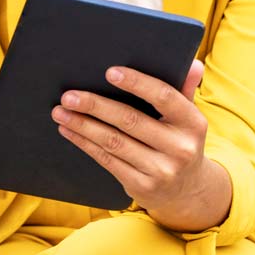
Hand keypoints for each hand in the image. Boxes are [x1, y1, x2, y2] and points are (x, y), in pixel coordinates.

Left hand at [52, 59, 231, 231]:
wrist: (187, 190)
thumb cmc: (180, 141)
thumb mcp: (188, 117)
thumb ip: (185, 89)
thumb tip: (193, 64)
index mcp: (193, 123)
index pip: (164, 97)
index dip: (137, 83)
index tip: (110, 72)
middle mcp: (180, 148)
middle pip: (131, 120)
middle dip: (96, 106)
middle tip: (69, 95)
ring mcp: (161, 170)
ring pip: (114, 142)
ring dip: (83, 125)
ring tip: (61, 111)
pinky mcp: (142, 187)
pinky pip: (107, 160)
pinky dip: (85, 143)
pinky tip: (70, 131)